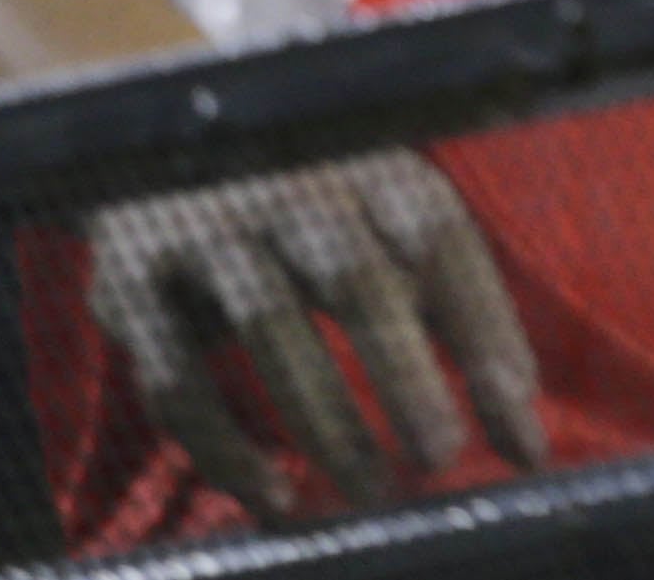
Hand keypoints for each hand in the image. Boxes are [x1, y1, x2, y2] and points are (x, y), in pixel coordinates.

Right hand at [86, 150, 547, 517]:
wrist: (161, 155)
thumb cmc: (314, 209)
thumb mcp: (389, 224)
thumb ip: (455, 306)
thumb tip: (520, 423)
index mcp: (372, 169)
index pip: (442, 241)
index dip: (484, 324)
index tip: (517, 407)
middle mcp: (293, 192)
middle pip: (357, 280)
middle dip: (404, 375)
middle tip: (439, 457)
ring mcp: (208, 235)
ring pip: (270, 327)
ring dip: (324, 420)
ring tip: (371, 492)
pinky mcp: (133, 292)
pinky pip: (179, 380)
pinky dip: (227, 447)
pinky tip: (276, 498)